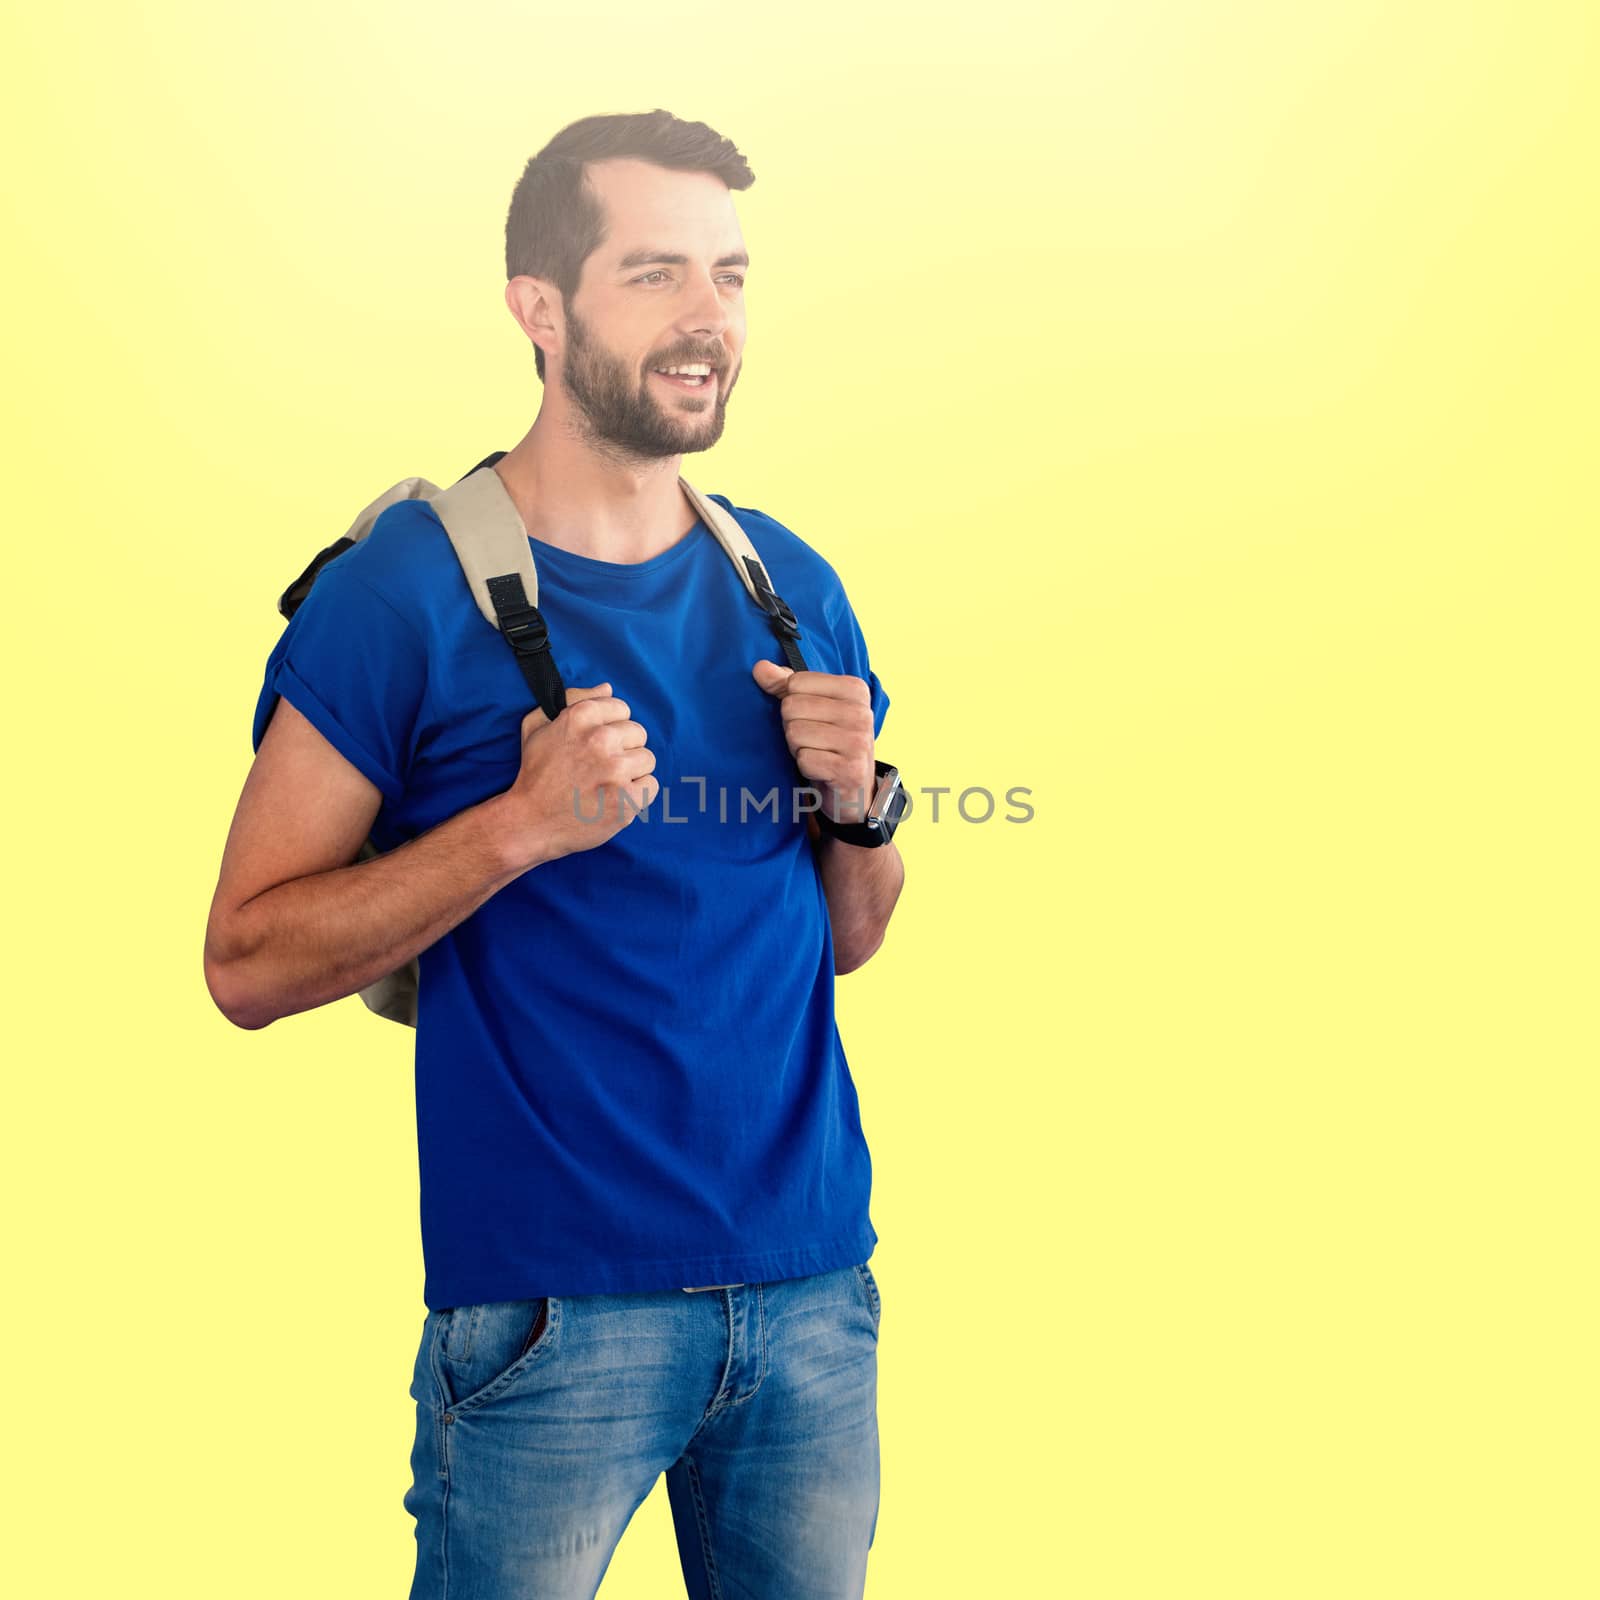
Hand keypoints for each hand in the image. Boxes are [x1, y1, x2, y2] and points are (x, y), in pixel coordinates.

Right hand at [500, 683, 658, 864]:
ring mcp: (615, 770)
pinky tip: (615, 798)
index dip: (610, 727)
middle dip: (623, 748)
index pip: (622, 708)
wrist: (530, 822)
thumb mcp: (537, 726)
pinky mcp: (627, 799)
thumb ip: (573, 699)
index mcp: (581, 716)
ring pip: (647, 759)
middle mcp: (600, 739)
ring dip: (631, 771)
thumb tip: (607, 688)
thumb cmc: (535, 774)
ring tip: (607, 784)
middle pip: (638, 733)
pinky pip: (651, 785)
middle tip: (600, 767)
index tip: (596, 745)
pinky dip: (637, 794)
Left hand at [751, 660, 875, 824]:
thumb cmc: (828, 742)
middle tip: (812, 739)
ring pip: (795, 733)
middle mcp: (861, 712)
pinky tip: (821, 768)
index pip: (796, 682)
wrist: (853, 789)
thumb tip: (760, 667)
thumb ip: (784, 684)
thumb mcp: (811, 707)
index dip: (793, 702)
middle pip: (792, 707)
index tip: (812, 717)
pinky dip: (806, 766)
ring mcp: (858, 741)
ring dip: (798, 748)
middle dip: (793, 727)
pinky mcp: (849, 770)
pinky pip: (804, 759)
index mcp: (854, 689)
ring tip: (817, 752)